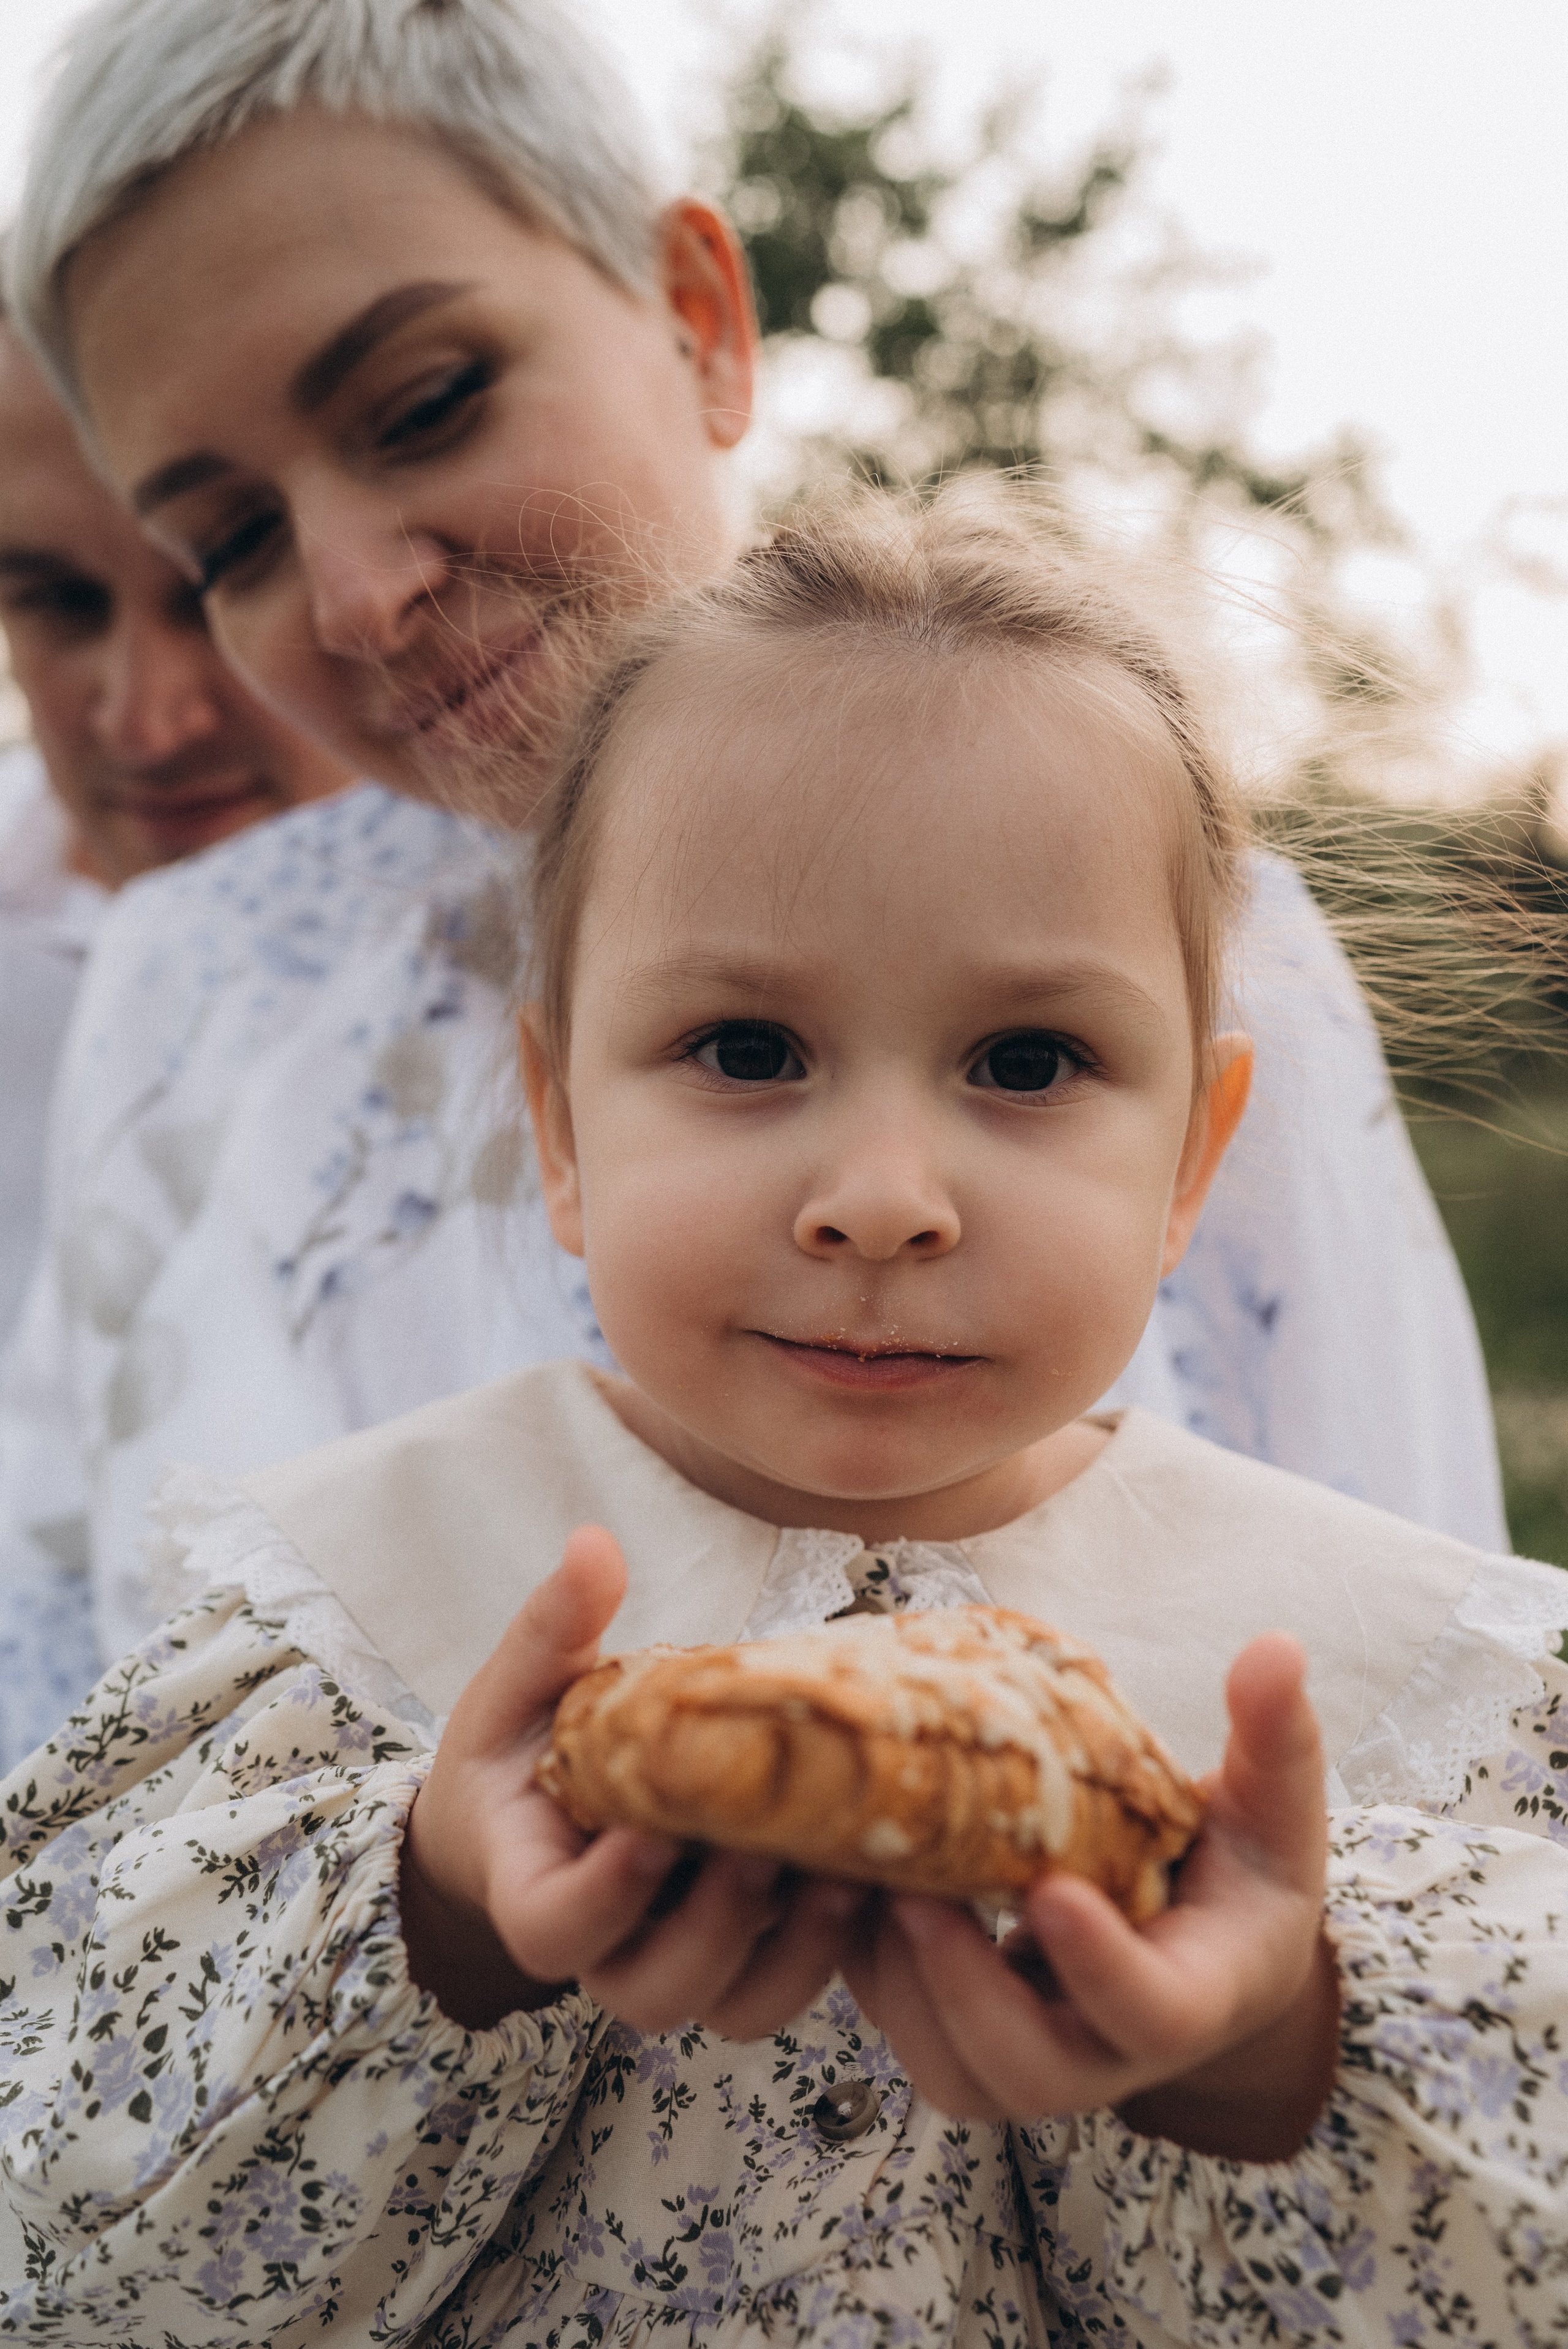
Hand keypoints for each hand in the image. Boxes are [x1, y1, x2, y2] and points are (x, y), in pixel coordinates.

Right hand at [401, 1527, 862, 2033]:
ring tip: (844, 1874)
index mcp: (533, 1887)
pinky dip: (837, 1949)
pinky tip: (884, 1880)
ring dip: (793, 1954)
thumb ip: (554, 1626)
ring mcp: (682, 1960)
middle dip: (717, 1929)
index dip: (602, 1900)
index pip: (553, 1930)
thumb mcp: (525, 1682)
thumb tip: (593, 1544)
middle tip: (766, 1848)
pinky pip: (789, 1982)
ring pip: (734, 2005)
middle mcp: (608, 1948)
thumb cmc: (524, 1743)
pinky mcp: (747, 1951)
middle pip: (653, 1989)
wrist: (539, 1809)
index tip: (650, 1831)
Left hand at [841, 1634, 1338, 2160]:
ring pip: (953, 2068)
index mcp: (1196, 1996)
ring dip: (898, 1982)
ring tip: (863, 1878)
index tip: (1051, 1889)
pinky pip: (905, 2030)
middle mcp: (1110, 2053)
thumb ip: (1276, 1738)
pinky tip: (845, 1877)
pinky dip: (865, 1967)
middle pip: (1031, 2070)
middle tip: (914, 1892)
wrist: (1203, 1943)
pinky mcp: (969, 2037)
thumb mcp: (1273, 1806)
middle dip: (963, 1989)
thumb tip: (1277, 1647)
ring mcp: (1034, 2055)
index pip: (1152, 2015)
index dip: (1099, 1965)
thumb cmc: (1241, 1871)